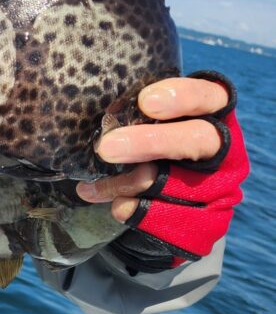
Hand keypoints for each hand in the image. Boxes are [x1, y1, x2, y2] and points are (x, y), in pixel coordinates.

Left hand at [76, 76, 228, 217]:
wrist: (162, 200)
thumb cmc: (147, 142)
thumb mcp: (146, 121)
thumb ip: (134, 113)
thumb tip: (96, 112)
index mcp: (213, 112)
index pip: (209, 96)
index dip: (182, 97)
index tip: (146, 102)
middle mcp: (223, 147)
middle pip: (198, 140)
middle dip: (152, 142)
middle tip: (107, 148)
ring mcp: (220, 184)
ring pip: (175, 183)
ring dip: (128, 184)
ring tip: (90, 187)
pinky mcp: (209, 218)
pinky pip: (168, 216)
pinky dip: (133, 210)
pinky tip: (114, 205)